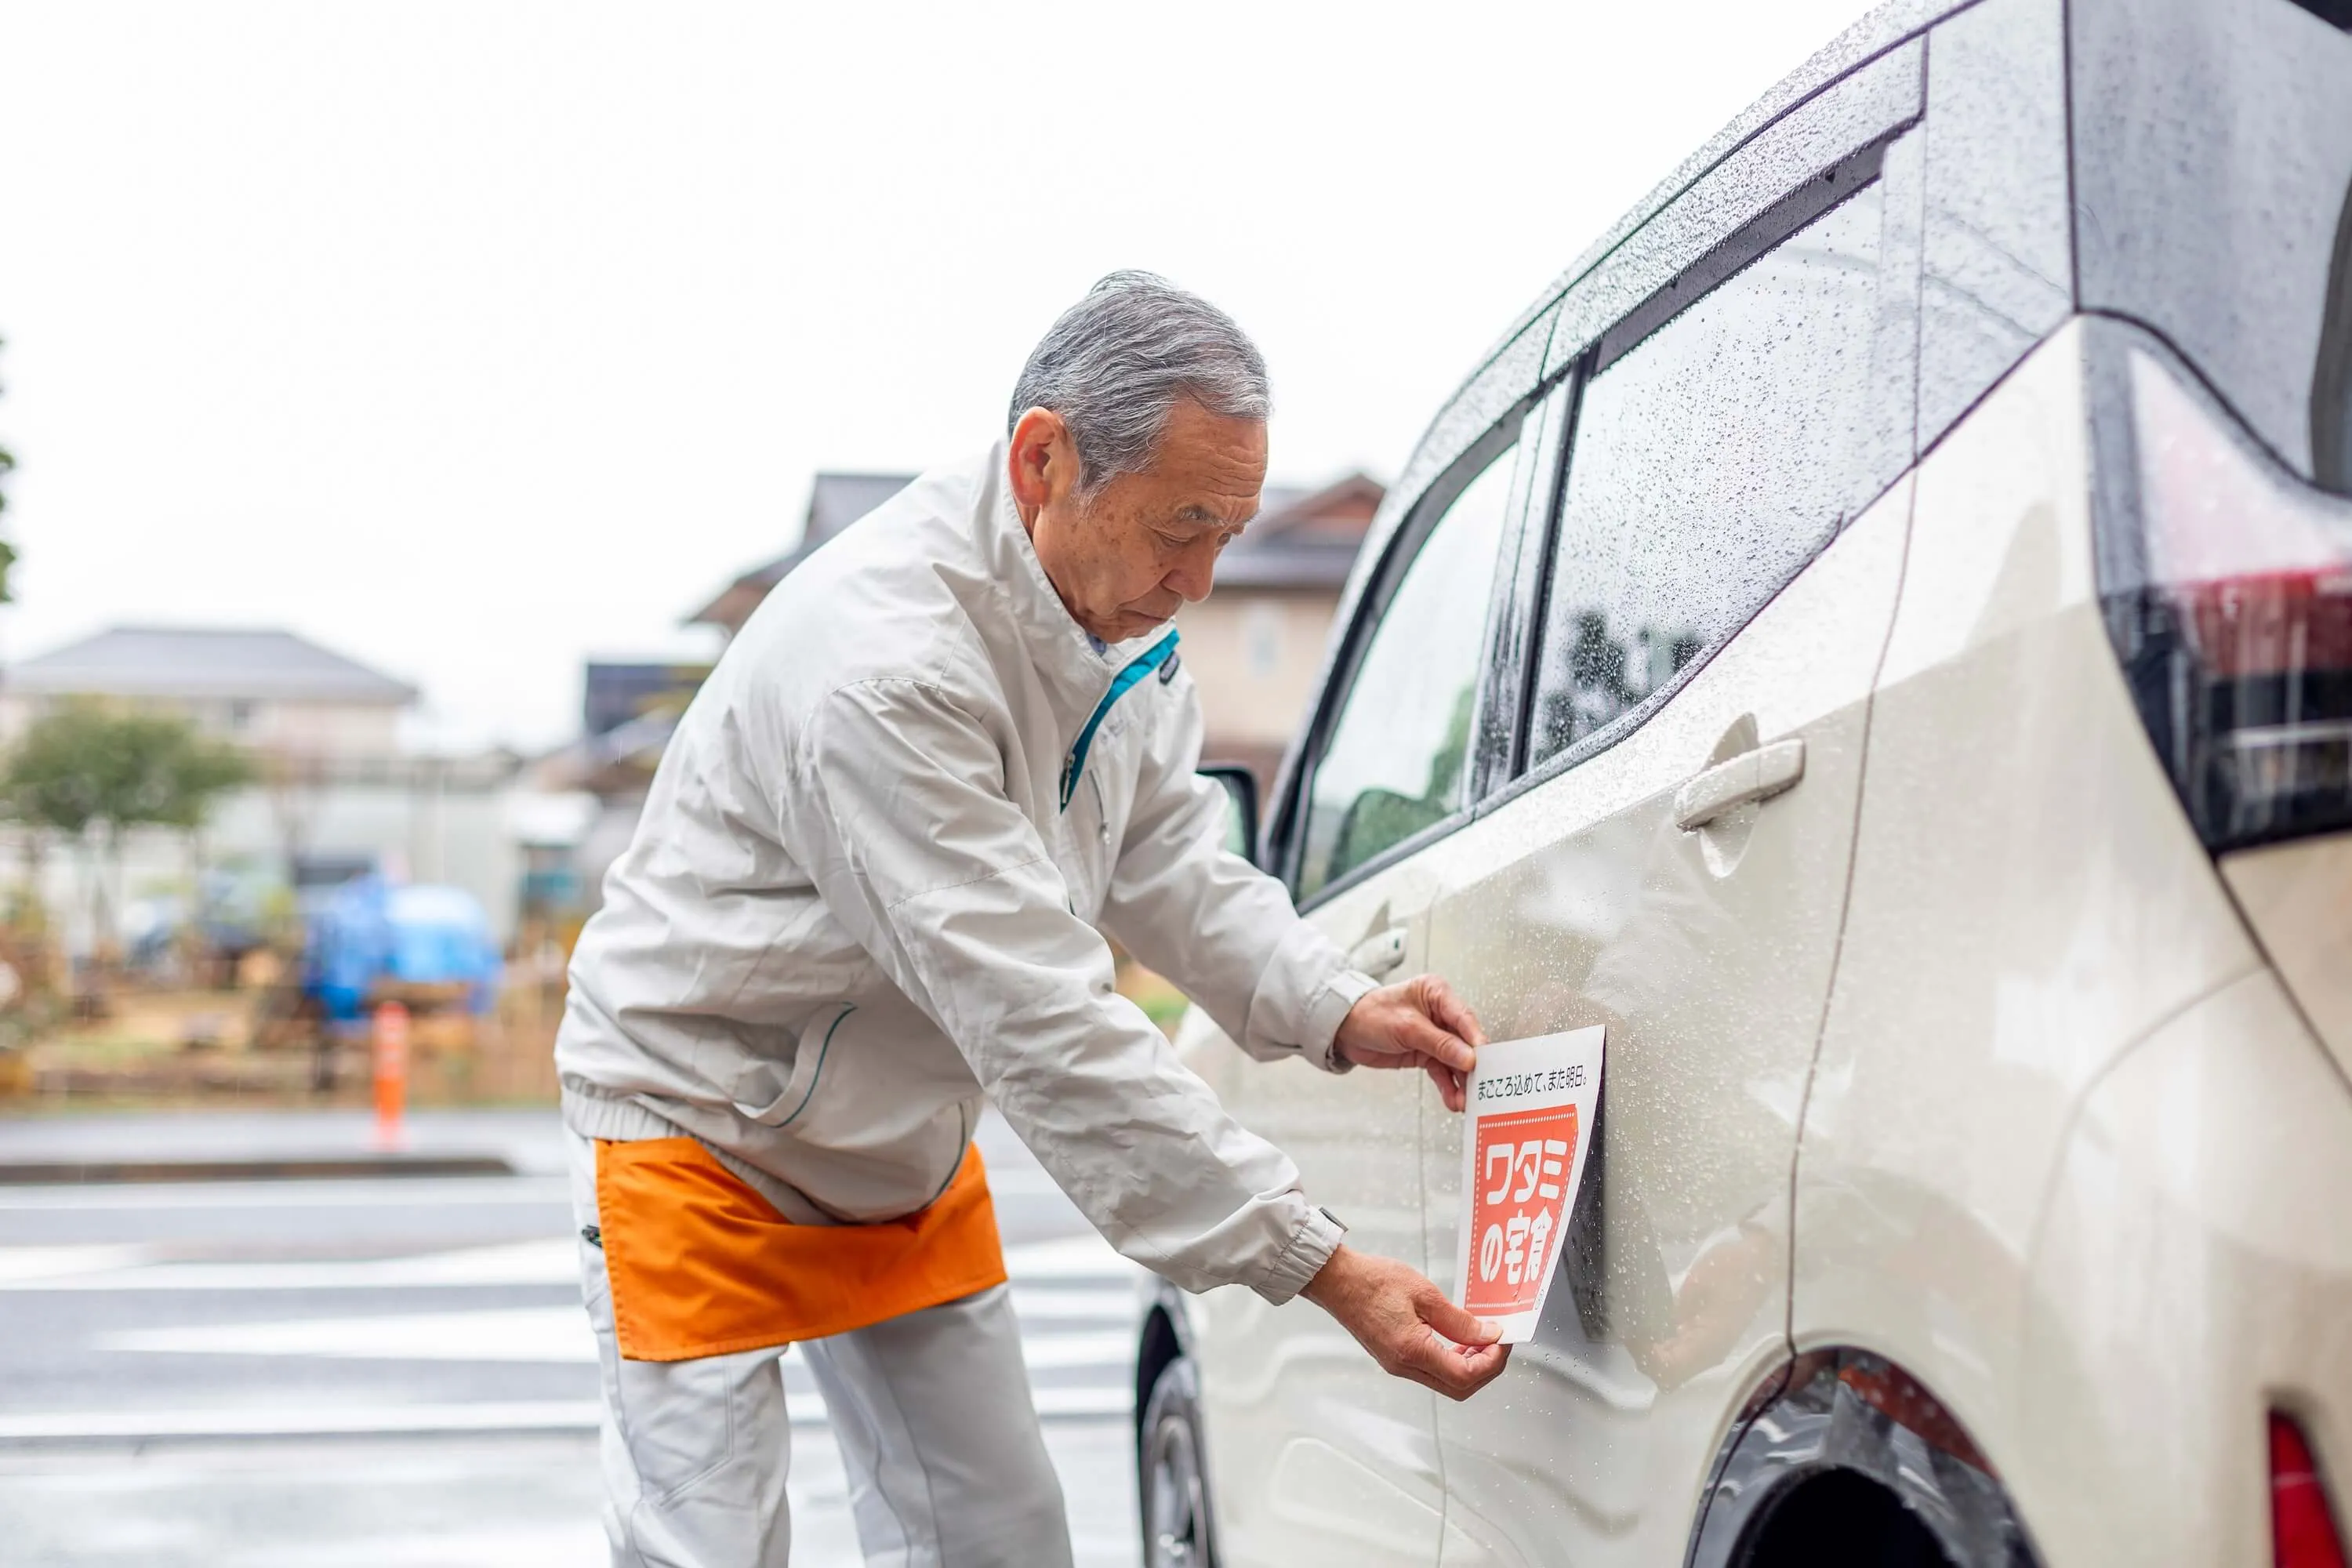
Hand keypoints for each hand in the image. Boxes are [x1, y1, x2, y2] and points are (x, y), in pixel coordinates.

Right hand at [1301, 1244, 1510, 1399]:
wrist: (1337, 1281)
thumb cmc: (1373, 1281)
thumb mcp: (1424, 1293)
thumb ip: (1458, 1319)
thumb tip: (1488, 1335)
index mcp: (1412, 1351)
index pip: (1465, 1375)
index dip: (1492, 1362)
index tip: (1502, 1341)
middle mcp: (1404, 1366)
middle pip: (1458, 1388)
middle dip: (1485, 1369)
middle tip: (1498, 1343)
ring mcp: (1397, 1365)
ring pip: (1446, 1382)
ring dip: (1470, 1366)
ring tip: (1482, 1338)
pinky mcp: (1394, 1359)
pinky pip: (1431, 1371)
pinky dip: (1452, 1360)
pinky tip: (1458, 1339)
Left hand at [1333, 974, 1486, 1110]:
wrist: (1343, 1030)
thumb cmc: (1370, 1014)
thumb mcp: (1407, 1027)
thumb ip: (1440, 1043)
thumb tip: (1469, 1058)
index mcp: (1436, 993)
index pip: (1464, 1017)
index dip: (1476, 1039)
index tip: (1485, 1059)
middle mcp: (1439, 1013)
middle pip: (1464, 1041)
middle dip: (1470, 1066)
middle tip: (1479, 1086)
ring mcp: (1434, 1034)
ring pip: (1454, 1060)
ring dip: (1460, 1081)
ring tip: (1465, 1101)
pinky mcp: (1425, 1052)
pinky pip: (1441, 1070)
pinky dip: (1447, 1086)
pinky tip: (1452, 1099)